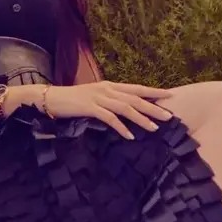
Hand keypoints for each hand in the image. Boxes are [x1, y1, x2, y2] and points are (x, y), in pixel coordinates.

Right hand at [42, 81, 173, 138]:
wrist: (51, 98)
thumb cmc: (72, 99)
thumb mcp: (94, 96)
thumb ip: (109, 100)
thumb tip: (125, 109)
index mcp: (109, 85)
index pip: (136, 88)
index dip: (153, 92)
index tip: (170, 96)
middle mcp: (106, 89)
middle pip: (134, 98)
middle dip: (153, 107)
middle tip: (169, 116)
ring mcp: (98, 98)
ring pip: (125, 107)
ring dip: (140, 118)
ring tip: (154, 128)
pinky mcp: (89, 107)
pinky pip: (109, 118)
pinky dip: (121, 127)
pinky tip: (129, 136)